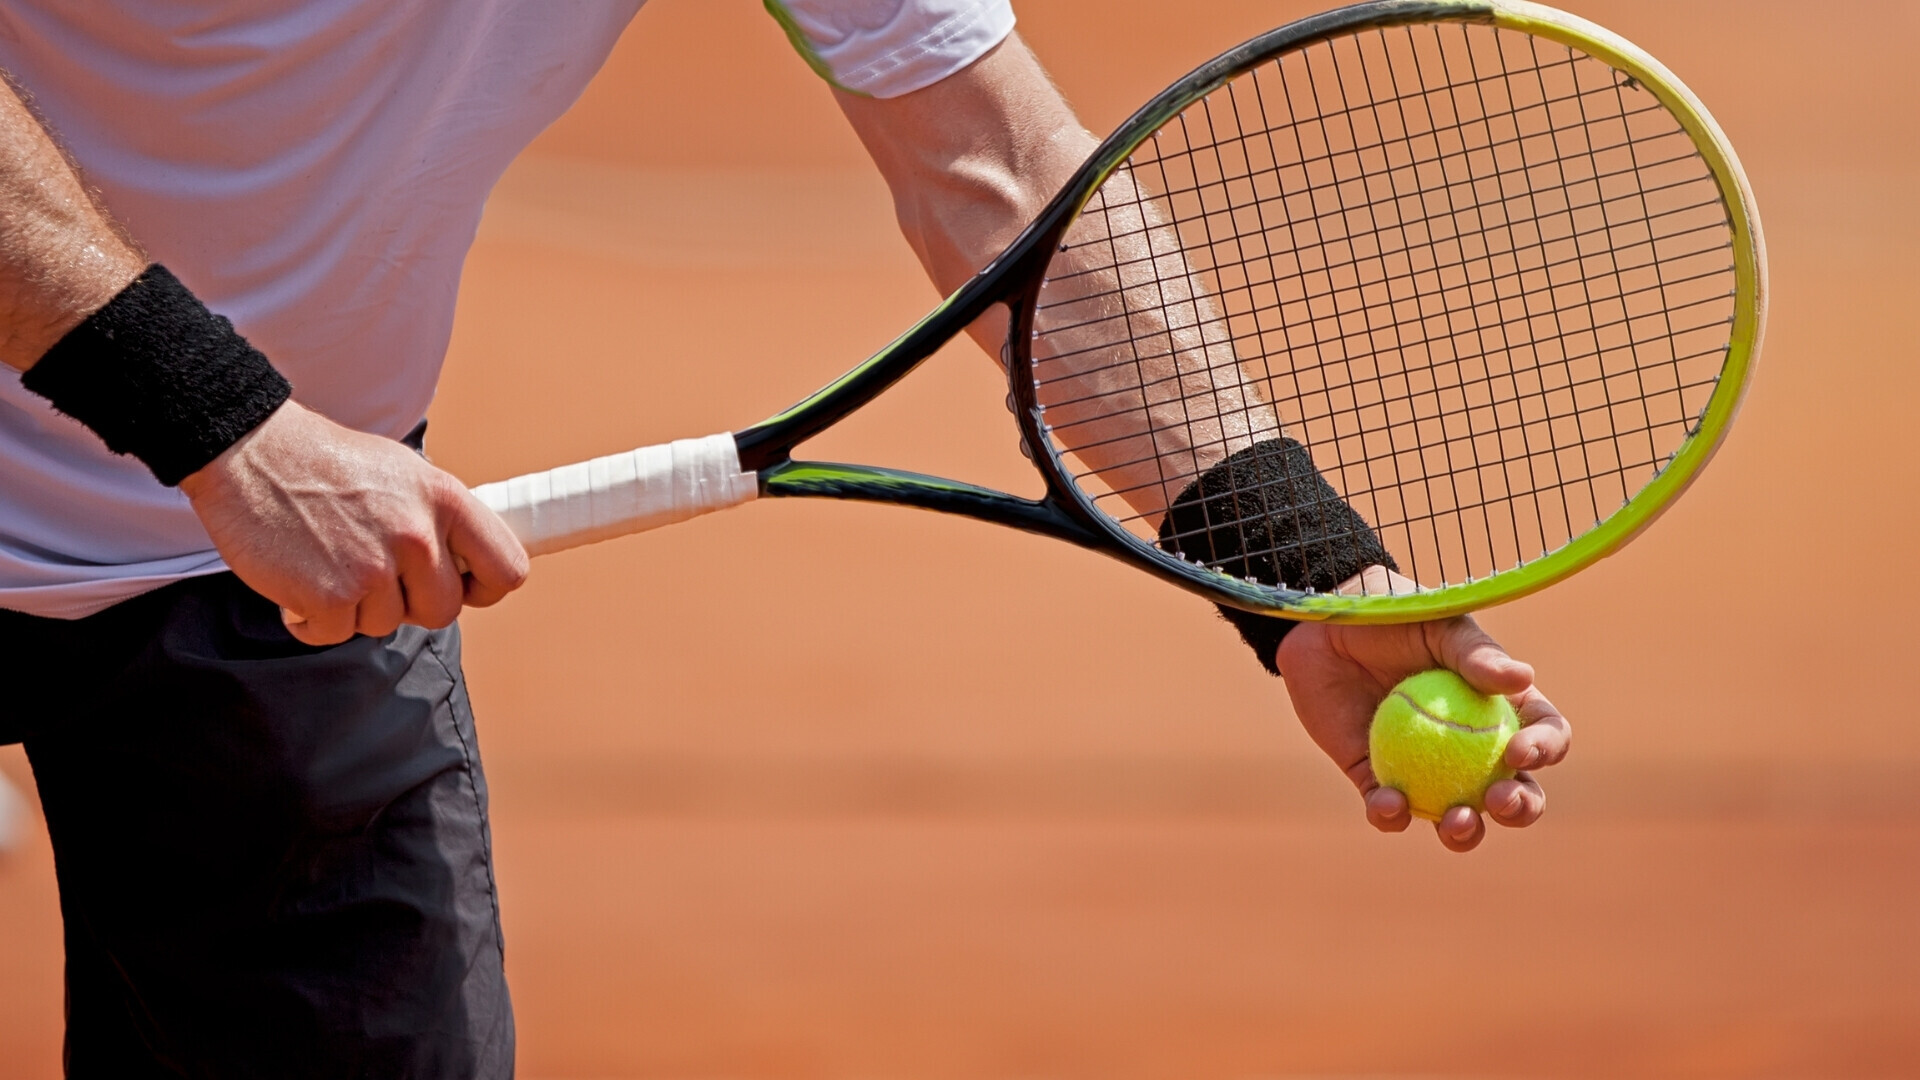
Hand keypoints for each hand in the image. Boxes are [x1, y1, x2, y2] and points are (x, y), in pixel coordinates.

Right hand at [179, 401, 528, 644]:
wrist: (248, 451)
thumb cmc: (327, 464)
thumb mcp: (404, 472)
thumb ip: (440, 518)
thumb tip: (470, 563)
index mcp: (446, 498)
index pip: (508, 567)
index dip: (485, 587)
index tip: (462, 586)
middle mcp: (417, 534)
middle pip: (445, 610)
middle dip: (410, 602)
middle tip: (372, 572)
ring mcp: (374, 567)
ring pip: (388, 623)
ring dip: (356, 606)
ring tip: (328, 560)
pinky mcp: (330, 596)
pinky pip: (337, 634)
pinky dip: (314, 619)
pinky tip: (299, 580)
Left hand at [1274, 566, 1570, 851]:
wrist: (1324, 626)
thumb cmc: (1394, 615)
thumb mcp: (1438, 626)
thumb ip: (1475, 654)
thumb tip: (1522, 678)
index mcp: (1501, 708)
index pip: (1543, 735)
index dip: (1544, 749)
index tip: (1518, 751)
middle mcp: (1471, 747)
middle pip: (1514, 791)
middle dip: (1520, 808)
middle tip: (1498, 800)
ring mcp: (1426, 769)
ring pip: (1458, 817)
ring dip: (1464, 832)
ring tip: (1456, 822)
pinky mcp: (1377, 779)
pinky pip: (1390, 811)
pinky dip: (1391, 815)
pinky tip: (1387, 802)